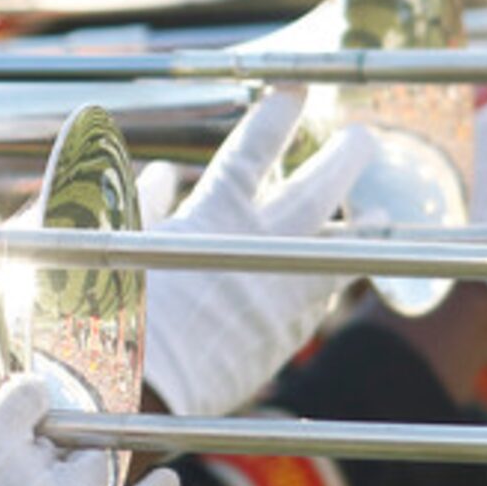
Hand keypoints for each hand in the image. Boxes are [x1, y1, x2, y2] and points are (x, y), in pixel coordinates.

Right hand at [0, 373, 180, 485]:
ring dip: (78, 460)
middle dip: (44, 433)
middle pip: (61, 430)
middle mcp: (36, 468)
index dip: (21, 398)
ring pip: (90, 464)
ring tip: (57, 470)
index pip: (30, 394)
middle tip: (18, 451)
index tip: (11, 407)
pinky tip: (169, 483)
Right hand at [138, 90, 378, 416]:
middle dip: (344, 160)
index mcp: (215, 216)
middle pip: (320, 192)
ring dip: (361, 229)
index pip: (256, 148)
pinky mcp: (285, 340)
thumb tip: (158, 177)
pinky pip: (318, 301)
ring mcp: (282, 296)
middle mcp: (262, 250)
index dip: (277, 114)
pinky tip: (330, 280)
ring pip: (340, 252)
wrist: (136, 396)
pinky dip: (324, 282)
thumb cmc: (106, 313)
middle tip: (364, 138)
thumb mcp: (110, 239)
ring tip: (379, 215)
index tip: (295, 89)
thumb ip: (140, 205)